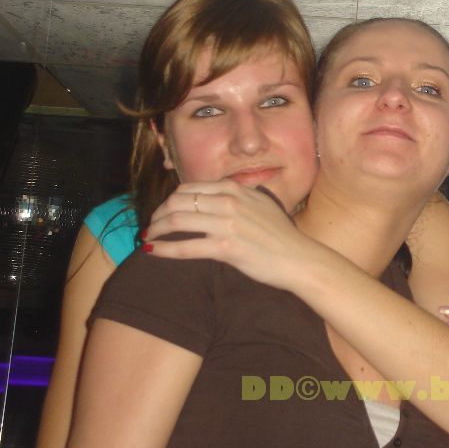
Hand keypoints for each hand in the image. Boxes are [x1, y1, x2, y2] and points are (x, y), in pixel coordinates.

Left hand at [142, 180, 329, 290]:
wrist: (299, 259)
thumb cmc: (282, 236)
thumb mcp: (261, 204)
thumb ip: (239, 196)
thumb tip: (217, 195)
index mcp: (236, 189)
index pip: (190, 188)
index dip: (170, 200)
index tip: (164, 212)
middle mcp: (229, 201)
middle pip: (178, 201)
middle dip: (158, 214)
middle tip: (152, 226)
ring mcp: (227, 224)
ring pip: (177, 220)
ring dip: (156, 229)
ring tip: (149, 238)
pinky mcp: (226, 248)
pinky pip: (185, 246)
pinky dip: (164, 249)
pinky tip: (153, 252)